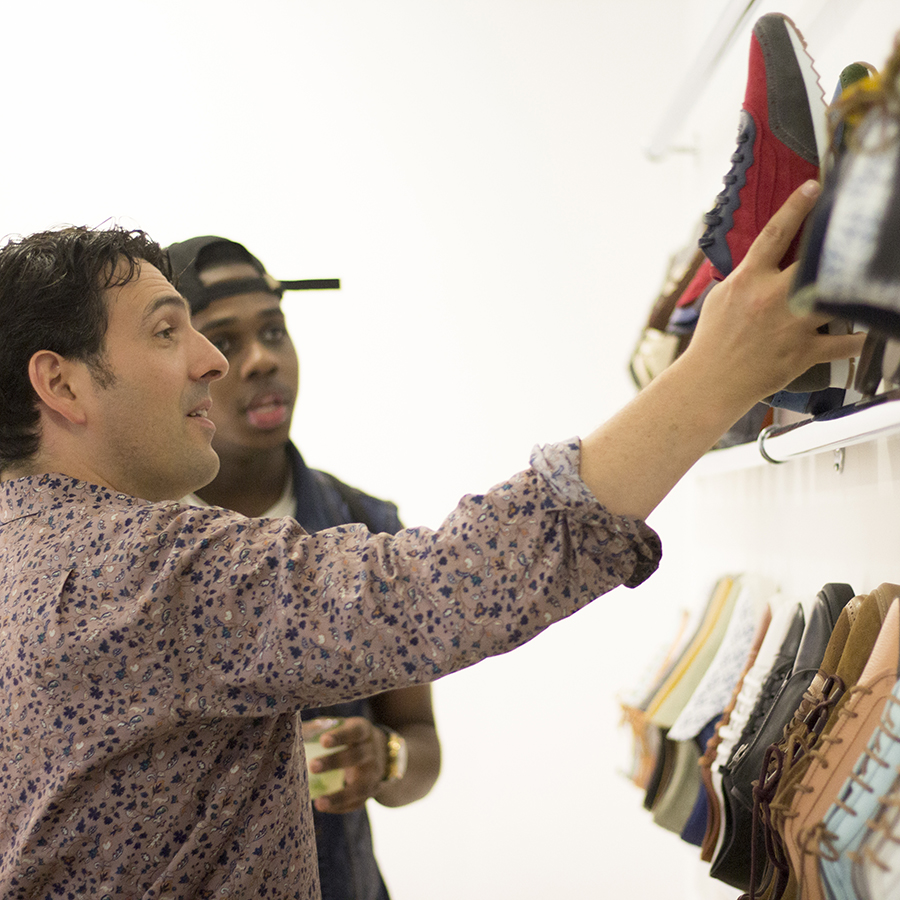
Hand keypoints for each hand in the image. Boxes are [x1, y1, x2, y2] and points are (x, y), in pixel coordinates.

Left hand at [303, 716, 386, 813]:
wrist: (381, 752)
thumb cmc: (350, 737)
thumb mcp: (341, 726)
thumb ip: (319, 727)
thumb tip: (291, 729)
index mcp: (364, 731)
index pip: (355, 731)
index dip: (341, 736)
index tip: (323, 740)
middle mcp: (372, 751)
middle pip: (357, 756)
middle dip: (335, 762)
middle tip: (312, 766)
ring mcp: (375, 773)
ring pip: (361, 786)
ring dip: (340, 796)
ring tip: (319, 803)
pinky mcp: (373, 790)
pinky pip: (359, 802)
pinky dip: (341, 807)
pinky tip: (324, 807)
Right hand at [684, 179, 865, 404]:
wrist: (710, 382)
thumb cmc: (712, 342)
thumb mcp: (719, 299)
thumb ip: (742, 275)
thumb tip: (758, 255)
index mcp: (748, 280)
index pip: (776, 233)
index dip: (797, 205)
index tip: (816, 186)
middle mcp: (773, 298)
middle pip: (816, 259)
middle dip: (836, 241)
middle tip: (856, 227)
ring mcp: (791, 325)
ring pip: (838, 298)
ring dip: (858, 288)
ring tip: (875, 277)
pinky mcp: (803, 352)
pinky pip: (844, 344)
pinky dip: (863, 338)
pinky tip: (875, 329)